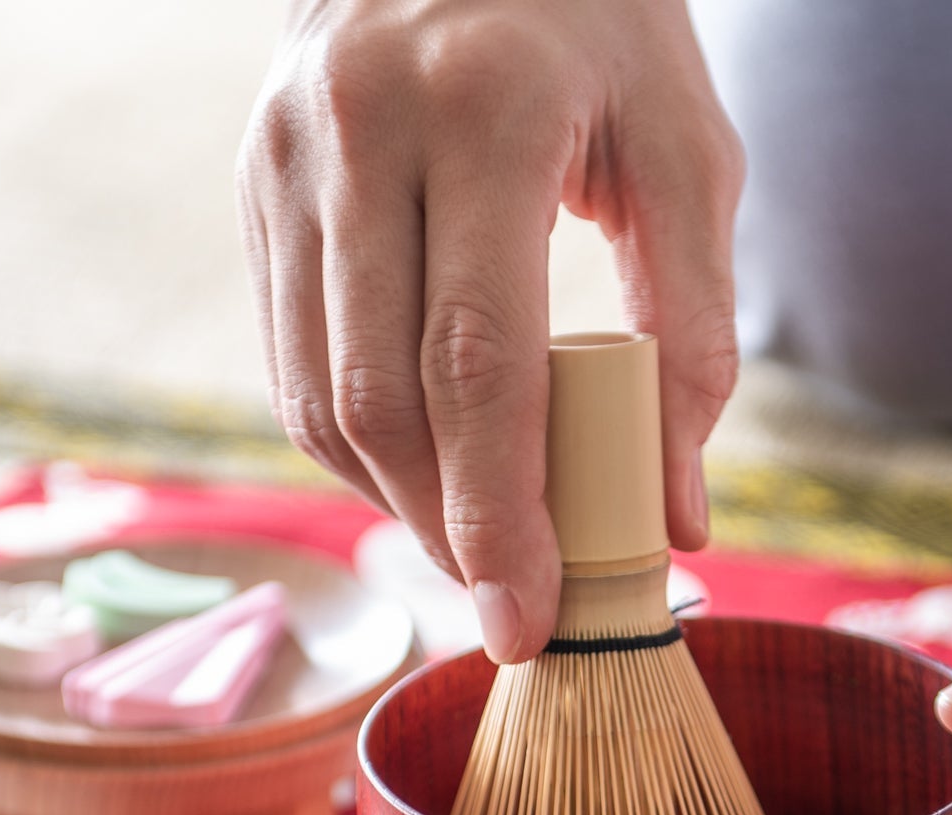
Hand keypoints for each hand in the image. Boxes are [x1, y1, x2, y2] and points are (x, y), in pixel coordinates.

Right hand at [239, 0, 743, 661]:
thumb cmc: (603, 31)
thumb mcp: (688, 149)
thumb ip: (694, 330)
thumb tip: (675, 515)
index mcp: (486, 107)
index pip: (480, 361)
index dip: (501, 513)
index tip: (530, 618)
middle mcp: (362, 124)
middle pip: (385, 395)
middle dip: (447, 532)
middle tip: (511, 610)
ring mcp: (289, 154)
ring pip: (320, 392)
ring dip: (397, 504)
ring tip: (475, 551)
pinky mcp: (258, 183)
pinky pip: (290, 358)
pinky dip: (356, 446)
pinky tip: (420, 479)